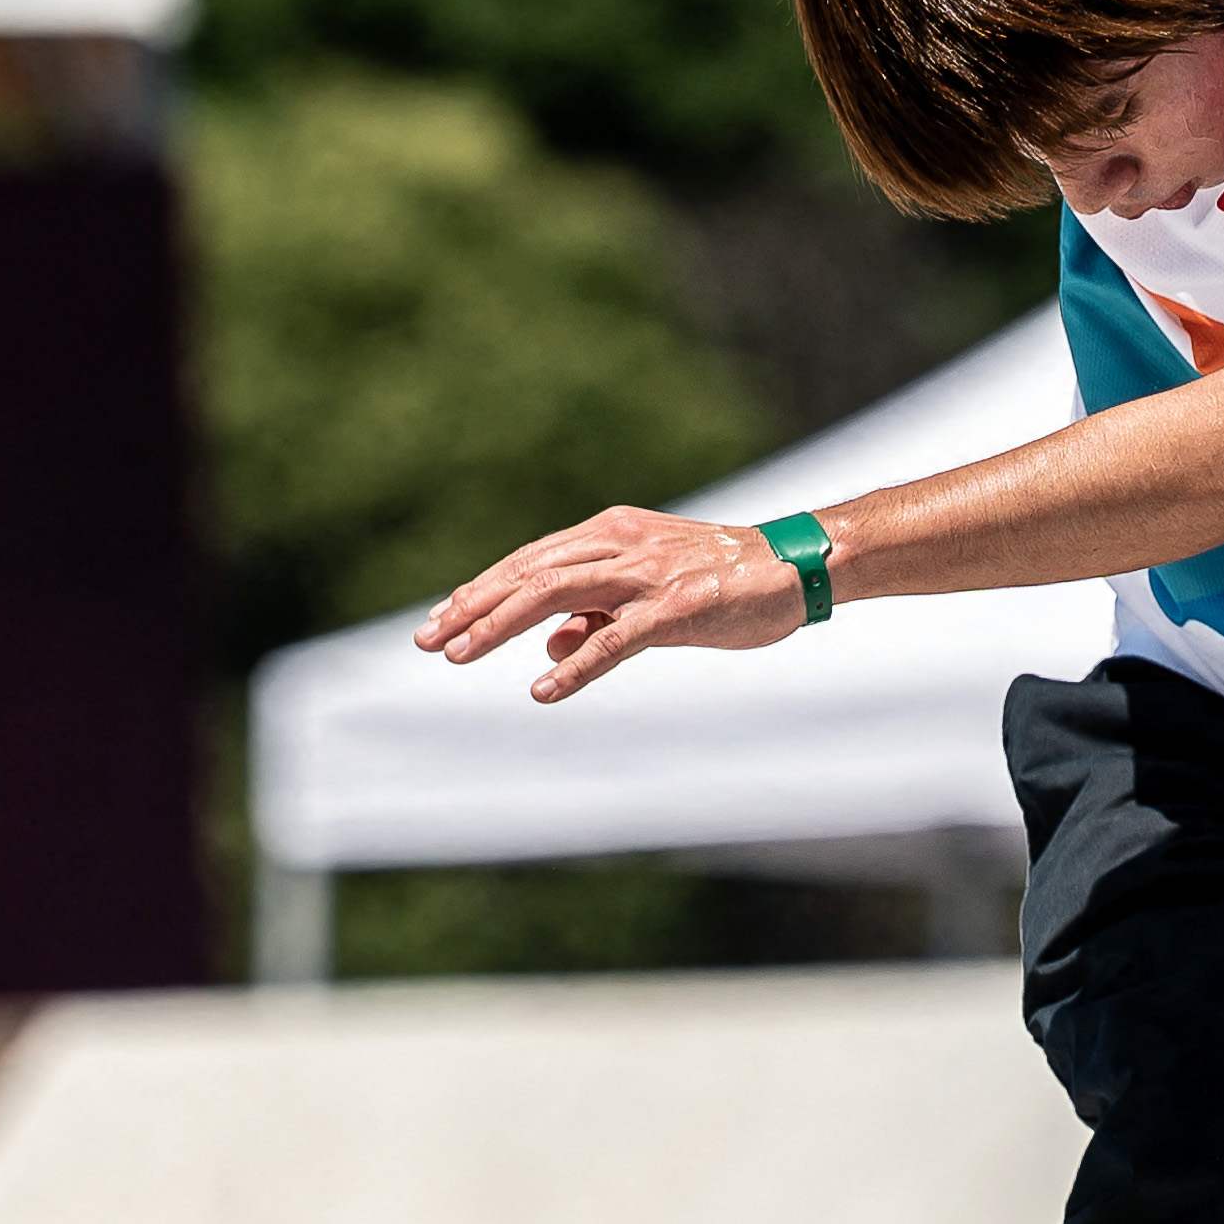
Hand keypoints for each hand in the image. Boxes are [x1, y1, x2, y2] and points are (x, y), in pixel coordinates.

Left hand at [416, 508, 807, 702]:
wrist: (794, 566)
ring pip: (555, 594)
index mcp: (610, 533)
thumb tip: (548, 649)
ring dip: (502, 626)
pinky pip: (616, 639)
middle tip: (428, 640)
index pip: (529, 561)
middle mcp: (620, 545)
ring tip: (461, 655)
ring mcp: (647, 574)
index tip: (441, 618)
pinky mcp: (677, 608)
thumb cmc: (722, 581)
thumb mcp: (648, 597)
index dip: (482, 590)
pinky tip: (543, 690)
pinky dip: (577, 665)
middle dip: (473, 607)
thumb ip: (597, 618)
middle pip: (528, 574)